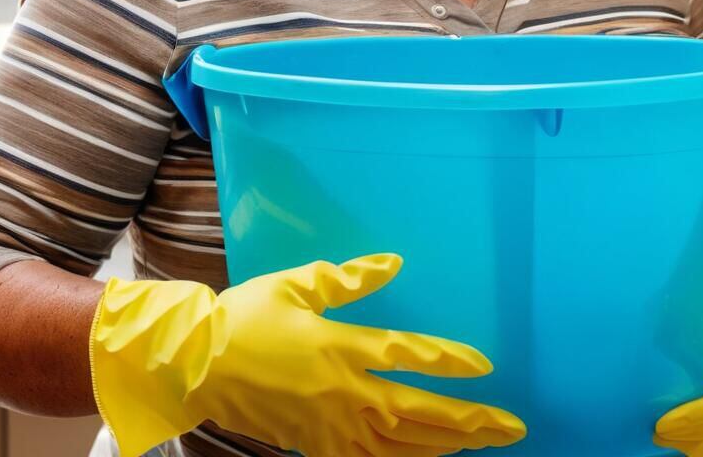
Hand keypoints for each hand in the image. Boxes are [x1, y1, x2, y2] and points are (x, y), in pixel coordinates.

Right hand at [90, 253, 525, 456]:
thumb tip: (393, 263)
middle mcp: (339, 392)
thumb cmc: (244, 316)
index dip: (448, 361)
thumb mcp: (295, 284)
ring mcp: (327, 425)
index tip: (485, 366)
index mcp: (336, 347)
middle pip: (415, 413)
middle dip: (468, 420)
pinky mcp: (313, 445)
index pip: (406, 356)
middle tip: (510, 425)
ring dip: (445, 444)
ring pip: (398, 444)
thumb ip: (348, 278)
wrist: (193, 364)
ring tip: (483, 442)